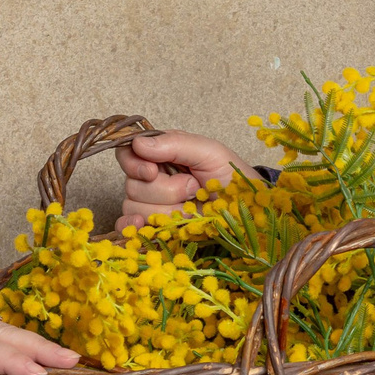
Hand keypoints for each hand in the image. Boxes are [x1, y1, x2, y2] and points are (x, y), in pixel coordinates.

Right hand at [117, 131, 250, 228]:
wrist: (247, 211)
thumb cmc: (232, 177)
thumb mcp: (209, 152)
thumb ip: (175, 144)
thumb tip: (138, 144)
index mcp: (161, 155)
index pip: (127, 154)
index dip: (135, 164)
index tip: (153, 171)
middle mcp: (152, 179)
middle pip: (132, 184)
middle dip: (165, 189)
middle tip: (193, 188)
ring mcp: (152, 205)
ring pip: (134, 207)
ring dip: (166, 210)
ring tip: (191, 207)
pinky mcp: (154, 229)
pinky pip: (127, 230)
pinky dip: (132, 229)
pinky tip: (144, 227)